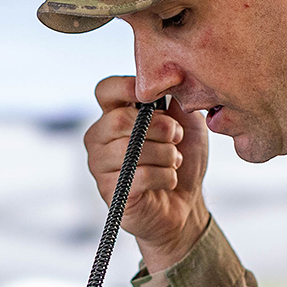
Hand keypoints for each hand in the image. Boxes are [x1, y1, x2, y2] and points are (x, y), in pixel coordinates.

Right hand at [89, 76, 208, 272]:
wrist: (186, 205)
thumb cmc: (181, 161)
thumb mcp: (187, 123)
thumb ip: (174, 100)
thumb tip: (169, 80)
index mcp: (114, 115)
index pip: (105, 90)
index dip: (128, 87)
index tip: (155, 97)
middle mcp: (99, 139)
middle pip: (119, 120)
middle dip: (158, 127)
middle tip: (176, 136)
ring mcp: (100, 167)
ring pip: (129, 149)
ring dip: (165, 154)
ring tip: (174, 160)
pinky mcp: (110, 192)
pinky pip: (138, 175)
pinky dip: (164, 175)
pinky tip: (169, 179)